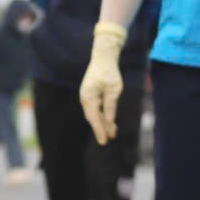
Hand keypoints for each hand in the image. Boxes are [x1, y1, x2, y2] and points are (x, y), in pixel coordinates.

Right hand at [78, 23, 127, 144]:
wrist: (103, 58)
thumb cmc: (109, 72)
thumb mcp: (114, 89)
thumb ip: (111, 105)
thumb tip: (110, 121)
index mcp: (88, 97)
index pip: (94, 117)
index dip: (99, 130)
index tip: (104, 141)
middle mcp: (86, 99)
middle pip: (93, 118)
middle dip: (101, 129)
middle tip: (108, 140)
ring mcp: (88, 98)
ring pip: (96, 115)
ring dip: (104, 124)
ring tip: (113, 134)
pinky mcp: (92, 97)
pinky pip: (98, 110)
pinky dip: (104, 117)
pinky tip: (111, 124)